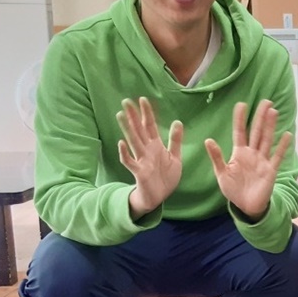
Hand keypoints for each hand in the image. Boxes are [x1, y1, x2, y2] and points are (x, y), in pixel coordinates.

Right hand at [118, 96, 182, 218]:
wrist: (160, 197)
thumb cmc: (166, 177)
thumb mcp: (175, 157)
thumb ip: (175, 140)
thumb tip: (177, 121)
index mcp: (156, 146)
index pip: (150, 126)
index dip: (147, 113)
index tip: (142, 99)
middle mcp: (147, 151)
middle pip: (139, 130)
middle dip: (133, 116)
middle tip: (126, 101)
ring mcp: (142, 160)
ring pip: (133, 141)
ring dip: (127, 129)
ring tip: (120, 115)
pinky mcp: (139, 172)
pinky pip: (130, 162)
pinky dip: (125, 153)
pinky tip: (121, 143)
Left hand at [204, 100, 290, 221]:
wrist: (246, 206)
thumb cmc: (233, 190)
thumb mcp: (221, 173)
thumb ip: (217, 157)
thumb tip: (208, 140)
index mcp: (239, 153)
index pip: (240, 132)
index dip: (240, 119)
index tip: (241, 104)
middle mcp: (252, 154)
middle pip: (257, 131)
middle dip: (260, 117)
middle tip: (265, 101)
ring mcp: (262, 161)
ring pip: (266, 140)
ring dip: (270, 126)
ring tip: (273, 112)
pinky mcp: (270, 170)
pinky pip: (277, 156)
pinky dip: (282, 147)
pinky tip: (287, 135)